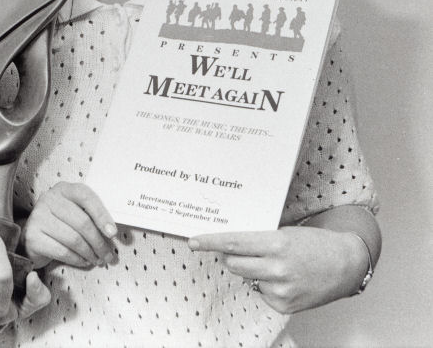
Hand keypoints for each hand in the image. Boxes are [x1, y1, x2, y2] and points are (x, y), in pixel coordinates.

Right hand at [20, 182, 118, 268]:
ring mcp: (38, 217)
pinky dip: (77, 259)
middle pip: (82, 221)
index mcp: (63, 189)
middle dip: (99, 242)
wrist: (33, 239)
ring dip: (90, 253)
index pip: (85, 196)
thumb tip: (111, 232)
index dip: (101, 215)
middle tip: (108, 255)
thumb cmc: (60, 225)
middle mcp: (48, 199)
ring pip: (73, 239)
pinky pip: (62, 251)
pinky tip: (84, 262)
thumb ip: (90, 215)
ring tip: (98, 260)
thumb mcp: (74, 212)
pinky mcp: (32, 237)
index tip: (112, 233)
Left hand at [189, 226, 370, 313]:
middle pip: (233, 263)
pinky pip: (260, 292)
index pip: (233, 243)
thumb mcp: (285, 232)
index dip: (210, 242)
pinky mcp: (284, 305)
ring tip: (274, 265)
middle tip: (242, 251)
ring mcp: (281, 290)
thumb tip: (228, 242)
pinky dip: (265, 284)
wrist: (346, 264)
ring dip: (251, 270)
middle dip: (230, 256)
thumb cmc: (314, 244)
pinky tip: (284, 279)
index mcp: (276, 244)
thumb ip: (258, 238)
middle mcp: (277, 268)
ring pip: (246, 277)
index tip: (193, 242)